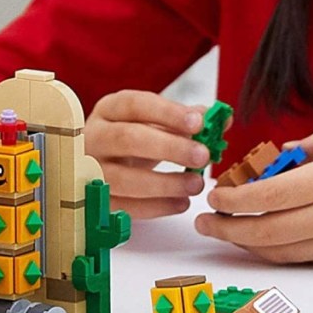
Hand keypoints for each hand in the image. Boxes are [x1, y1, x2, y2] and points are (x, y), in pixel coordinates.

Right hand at [85, 90, 213, 218]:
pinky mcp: (94, 200)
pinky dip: (156, 207)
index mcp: (109, 110)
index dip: (167, 113)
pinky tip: (181, 202)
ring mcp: (89, 170)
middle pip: (127, 138)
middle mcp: (94, 137)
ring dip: (164, 183)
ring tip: (195, 184)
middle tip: (203, 155)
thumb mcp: (154, 124)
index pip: (135, 104)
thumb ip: (187, 120)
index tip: (198, 122)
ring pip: (123, 178)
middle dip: (169, 148)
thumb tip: (222, 119)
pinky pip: (125, 207)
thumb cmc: (133, 141)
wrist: (102, 165)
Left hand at [195, 131, 312, 267]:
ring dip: (242, 244)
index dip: (234, 199)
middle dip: (226, 228)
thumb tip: (276, 156)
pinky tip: (254, 242)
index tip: (213, 195)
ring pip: (278, 250)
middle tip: (203, 222)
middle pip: (265, 230)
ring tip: (219, 232)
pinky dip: (270, 252)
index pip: (268, 195)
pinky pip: (299, 258)